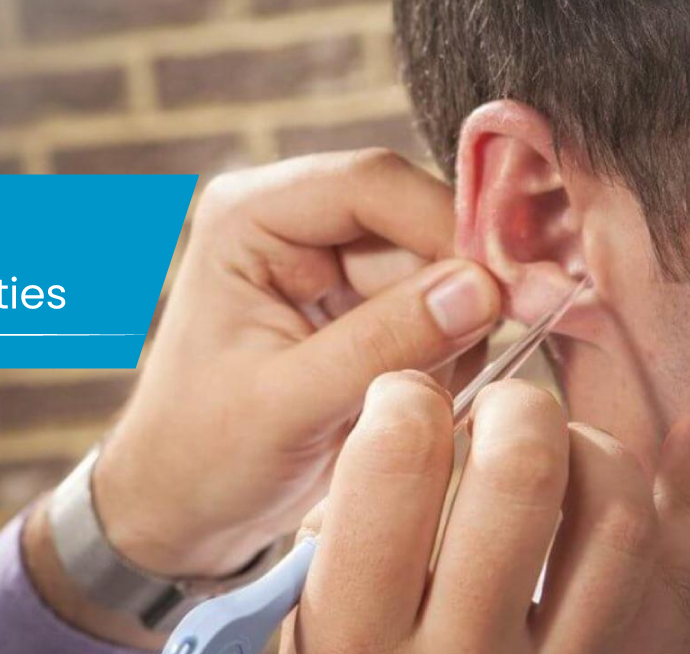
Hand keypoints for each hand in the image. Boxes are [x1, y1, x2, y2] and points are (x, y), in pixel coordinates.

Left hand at [24, 150, 501, 645]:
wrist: (183, 506)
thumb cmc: (204, 455)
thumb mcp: (288, 404)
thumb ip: (381, 343)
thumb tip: (480, 289)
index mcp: (249, 215)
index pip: (372, 184)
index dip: (448, 226)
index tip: (507, 290)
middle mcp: (293, 220)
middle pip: (416, 223)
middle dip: (453, 294)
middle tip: (463, 368)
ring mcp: (330, 261)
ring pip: (438, 270)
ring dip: (448, 335)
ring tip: (404, 401)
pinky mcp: (358, 304)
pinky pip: (436, 309)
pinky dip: (443, 354)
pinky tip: (407, 399)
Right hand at [283, 372, 689, 653]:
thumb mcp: (311, 611)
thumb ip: (346, 526)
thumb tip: (417, 412)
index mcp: (359, 628)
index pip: (395, 461)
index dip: (405, 397)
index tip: (407, 399)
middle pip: (523, 473)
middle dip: (517, 404)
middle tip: (498, 411)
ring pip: (620, 519)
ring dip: (597, 448)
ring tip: (561, 447)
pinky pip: (684, 576)